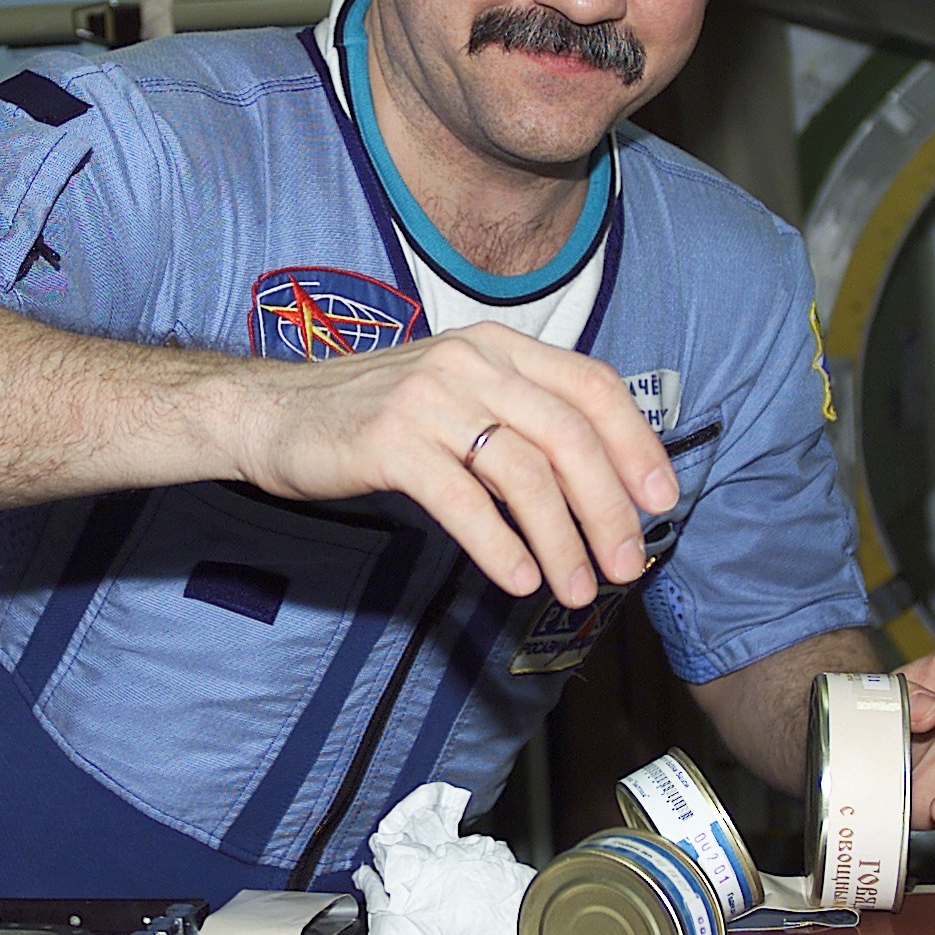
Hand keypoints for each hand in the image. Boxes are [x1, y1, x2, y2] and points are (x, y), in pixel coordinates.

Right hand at [232, 323, 678, 607]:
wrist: (273, 413)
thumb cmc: (373, 415)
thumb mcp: (456, 395)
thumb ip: (518, 418)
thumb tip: (598, 480)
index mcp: (496, 346)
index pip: (591, 385)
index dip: (636, 443)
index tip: (661, 500)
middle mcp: (469, 362)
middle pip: (567, 435)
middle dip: (608, 507)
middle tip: (628, 563)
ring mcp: (428, 399)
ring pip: (523, 472)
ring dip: (562, 539)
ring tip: (577, 588)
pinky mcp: (388, 442)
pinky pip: (463, 500)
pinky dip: (500, 544)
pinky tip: (520, 577)